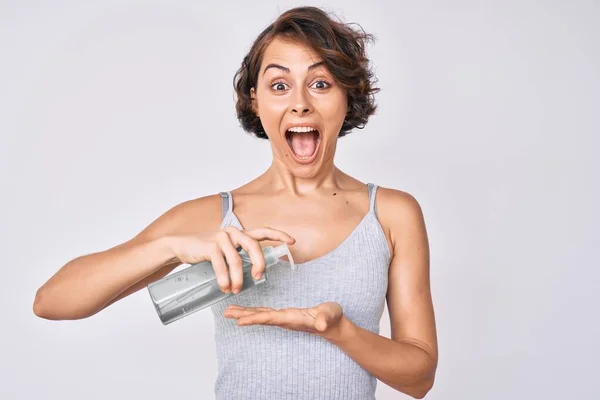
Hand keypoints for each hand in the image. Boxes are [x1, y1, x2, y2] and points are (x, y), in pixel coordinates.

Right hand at [168, 226, 294, 293]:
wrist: (180, 246)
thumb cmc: (205, 251)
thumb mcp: (224, 250)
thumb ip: (237, 255)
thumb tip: (252, 273)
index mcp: (239, 233)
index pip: (263, 231)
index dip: (278, 235)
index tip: (292, 241)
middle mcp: (233, 232)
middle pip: (254, 246)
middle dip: (260, 264)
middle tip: (259, 278)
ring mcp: (221, 238)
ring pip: (237, 261)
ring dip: (238, 279)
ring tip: (235, 290)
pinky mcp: (210, 246)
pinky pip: (222, 265)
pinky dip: (224, 279)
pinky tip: (224, 288)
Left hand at [223, 301, 343, 336]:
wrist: (334, 325)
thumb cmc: (332, 318)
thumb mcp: (331, 315)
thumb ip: (326, 320)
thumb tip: (322, 325)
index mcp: (292, 318)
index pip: (270, 318)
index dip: (255, 319)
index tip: (239, 321)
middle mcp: (284, 320)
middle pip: (260, 318)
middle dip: (243, 316)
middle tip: (226, 313)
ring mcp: (283, 318)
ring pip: (260, 316)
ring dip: (244, 314)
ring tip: (229, 311)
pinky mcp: (284, 315)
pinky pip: (265, 313)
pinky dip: (253, 311)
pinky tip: (245, 311)